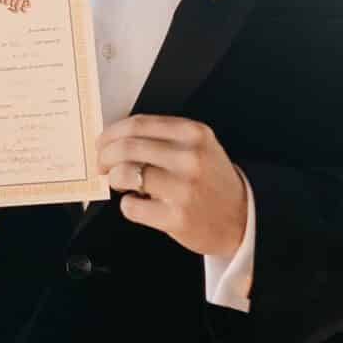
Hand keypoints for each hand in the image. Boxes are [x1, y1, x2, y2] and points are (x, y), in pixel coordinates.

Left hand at [97, 115, 248, 257]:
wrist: (242, 217)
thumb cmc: (210, 180)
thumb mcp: (198, 147)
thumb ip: (162, 138)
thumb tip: (114, 139)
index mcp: (193, 134)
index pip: (137, 124)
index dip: (111, 133)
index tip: (101, 142)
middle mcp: (190, 157)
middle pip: (126, 147)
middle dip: (104, 156)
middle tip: (101, 165)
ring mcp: (184, 188)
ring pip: (125, 174)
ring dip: (114, 179)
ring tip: (121, 183)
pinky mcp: (177, 217)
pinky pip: (131, 207)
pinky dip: (127, 205)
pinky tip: (139, 204)